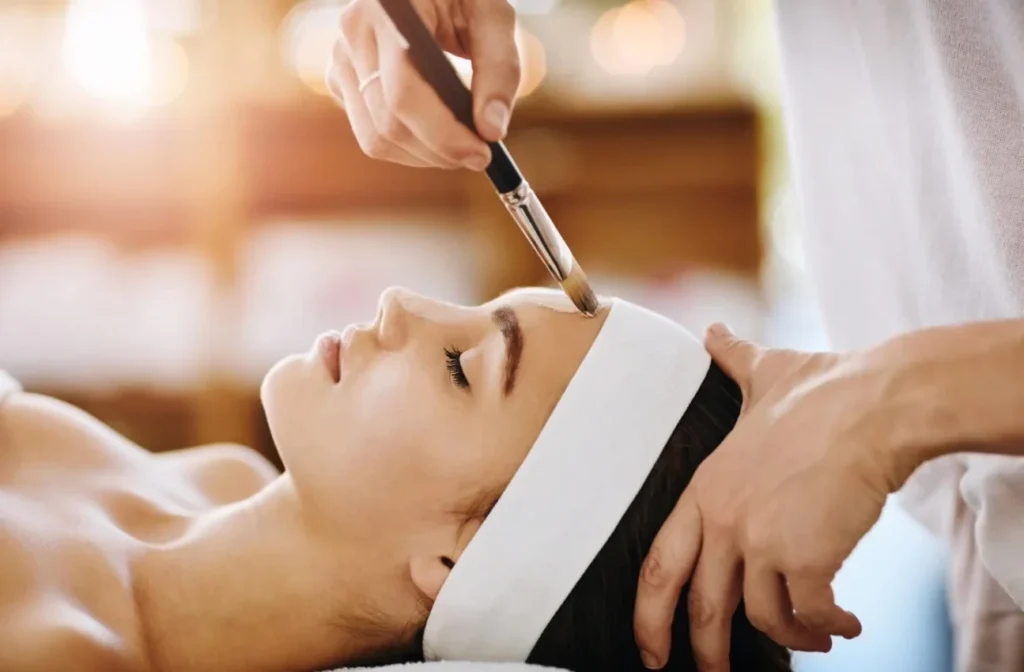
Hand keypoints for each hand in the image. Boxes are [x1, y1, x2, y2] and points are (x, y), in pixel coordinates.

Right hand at [327, 0, 520, 169]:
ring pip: (376, 139)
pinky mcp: (341, 81)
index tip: (482, 154)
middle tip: (480, 155)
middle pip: (389, 124)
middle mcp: (352, 34)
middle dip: (440, 151)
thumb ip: (500, 70)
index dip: (444, 134)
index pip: (404, 93)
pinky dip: (408, 147)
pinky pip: (371, 135)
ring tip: (460, 145)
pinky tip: (435, 132)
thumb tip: (491, 131)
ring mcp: (341, 60)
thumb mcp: (493, 16)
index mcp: (387, 11)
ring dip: (425, 156)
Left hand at [633, 324, 901, 670]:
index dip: (650, 613)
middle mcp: (725, 520)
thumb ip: (732, 359)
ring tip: (815, 638)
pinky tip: (846, 624)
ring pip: (762, 618)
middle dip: (705, 654)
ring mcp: (762, 541)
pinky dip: (828, 628)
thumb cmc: (823, 389)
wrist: (875, 403)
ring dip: (790, 637)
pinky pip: (811, 615)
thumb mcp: (763, 372)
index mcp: (706, 489)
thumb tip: (716, 332)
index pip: (659, 563)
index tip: (652, 647)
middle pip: (702, 607)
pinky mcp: (807, 557)